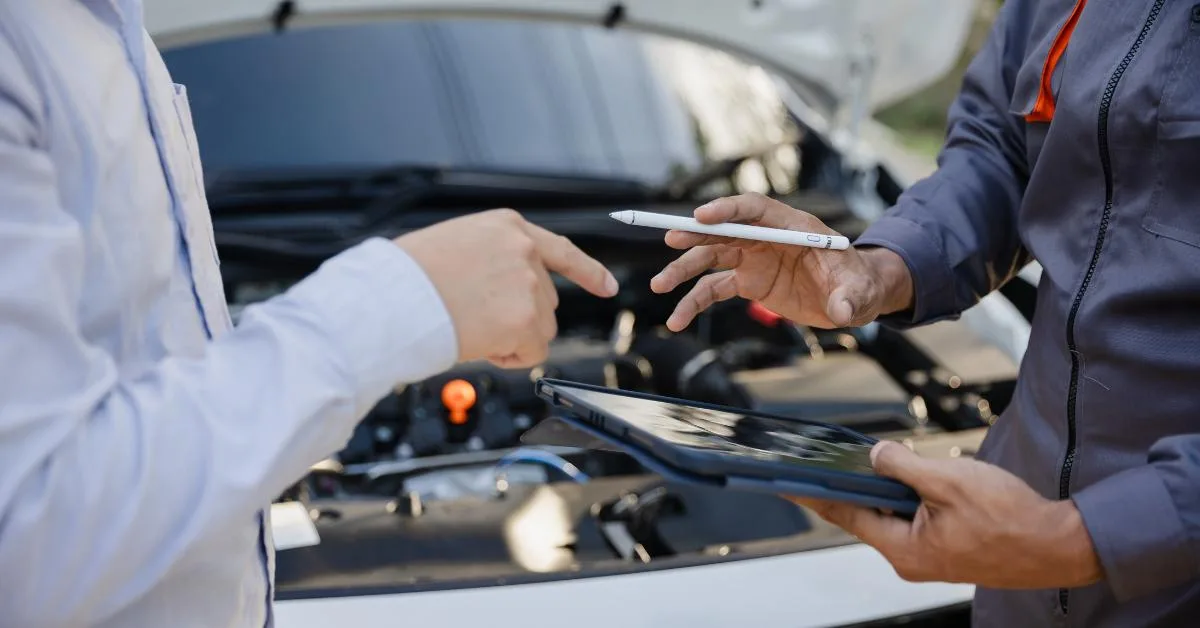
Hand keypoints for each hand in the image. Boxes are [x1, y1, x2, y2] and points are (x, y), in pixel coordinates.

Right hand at [396, 208, 617, 367]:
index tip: (608, 287)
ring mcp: (530, 285)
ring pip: (540, 328)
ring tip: (470, 325)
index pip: (561, 250)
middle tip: (473, 317)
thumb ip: (492, 260)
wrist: (392, 298)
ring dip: (512, 336)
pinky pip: (532, 352)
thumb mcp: (456, 245)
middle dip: (520, 317)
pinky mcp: (526, 320)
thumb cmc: (408, 276)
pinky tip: (479, 342)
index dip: (588, 272)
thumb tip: (508, 291)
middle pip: (546, 300)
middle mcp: (525, 251)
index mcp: (508, 227)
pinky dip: (510, 356)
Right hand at [650, 193, 913, 330]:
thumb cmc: (858, 283)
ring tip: (659, 285)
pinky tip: (677, 320)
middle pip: (724, 231)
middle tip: (671, 239)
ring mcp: (754, 259)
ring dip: (683, 270)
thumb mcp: (859, 291)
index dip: (728, 210)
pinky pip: (713, 289)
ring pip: (710, 259)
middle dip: (696, 234)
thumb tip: (841, 310)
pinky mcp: (748, 282)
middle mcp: (766, 238)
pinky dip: (693, 303)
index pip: (754, 209)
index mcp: (792, 227)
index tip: (702, 216)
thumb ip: (849, 298)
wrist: (852, 297)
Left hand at [789, 441, 1102, 588]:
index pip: (846, 515)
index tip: (789, 483)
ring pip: (893, 515)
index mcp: (905, 549)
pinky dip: (908, 498)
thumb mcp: (948, 480)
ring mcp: (929, 556)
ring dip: (887, 489)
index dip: (816, 495)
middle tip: (830, 459)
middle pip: (867, 515)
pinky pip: (915, 519)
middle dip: (853, 486)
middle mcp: (911, 558)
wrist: (1059, 545)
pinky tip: (912, 478)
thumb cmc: (1012, 519)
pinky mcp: (946, 548)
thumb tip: (875, 455)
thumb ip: (904, 466)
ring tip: (879, 462)